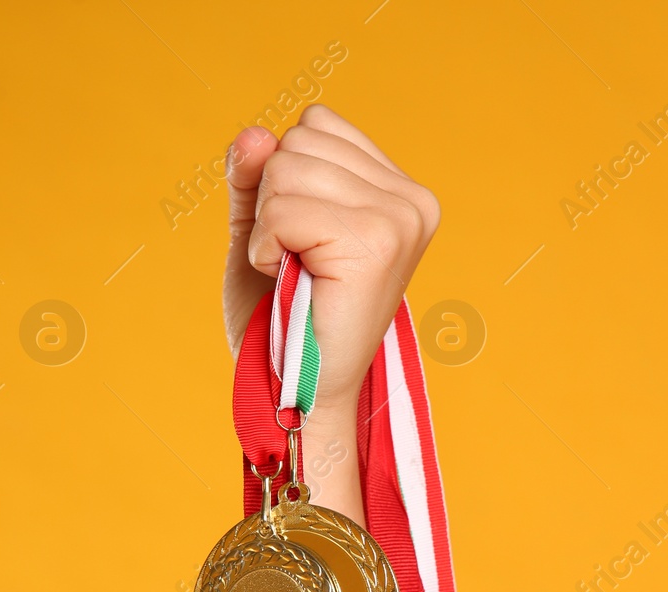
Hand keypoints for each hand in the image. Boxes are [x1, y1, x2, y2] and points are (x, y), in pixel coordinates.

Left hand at [222, 105, 439, 424]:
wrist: (299, 391)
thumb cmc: (284, 317)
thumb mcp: (262, 227)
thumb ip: (255, 175)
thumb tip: (255, 133)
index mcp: (401, 191)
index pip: (318, 124)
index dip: (285, 177)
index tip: (305, 238)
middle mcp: (413, 201)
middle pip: (299, 140)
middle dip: (273, 198)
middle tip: (297, 260)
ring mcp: (400, 221)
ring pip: (286, 168)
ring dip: (268, 225)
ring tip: (296, 272)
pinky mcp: (375, 245)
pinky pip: (283, 208)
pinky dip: (266, 245)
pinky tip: (289, 280)